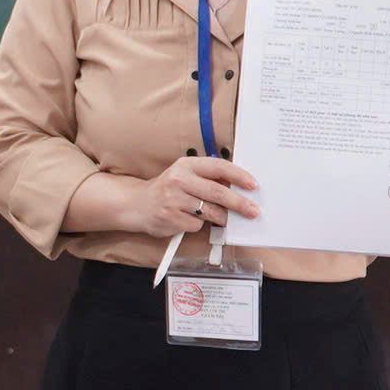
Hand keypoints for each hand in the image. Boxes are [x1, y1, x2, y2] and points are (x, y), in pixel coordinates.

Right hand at [132, 156, 259, 236]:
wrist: (137, 204)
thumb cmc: (168, 189)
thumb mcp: (185, 175)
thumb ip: (208, 178)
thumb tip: (239, 187)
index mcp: (186, 164)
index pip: (218, 167)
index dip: (238, 176)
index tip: (253, 185)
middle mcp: (179, 179)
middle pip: (217, 192)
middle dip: (239, 203)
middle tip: (253, 211)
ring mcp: (173, 199)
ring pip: (209, 211)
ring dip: (222, 218)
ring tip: (225, 219)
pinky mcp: (170, 217)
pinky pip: (196, 225)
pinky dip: (198, 225)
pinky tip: (188, 219)